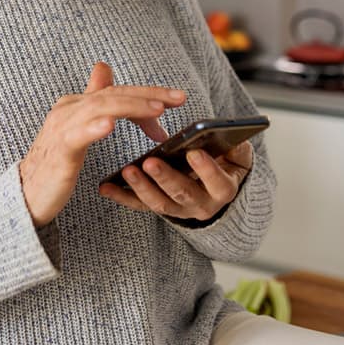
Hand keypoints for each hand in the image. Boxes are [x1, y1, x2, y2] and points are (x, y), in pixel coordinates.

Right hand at [19, 62, 185, 227]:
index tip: (177, 99)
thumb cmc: (56, 161)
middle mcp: (68, 109)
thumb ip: (95, 99)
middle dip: (148, 95)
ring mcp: (62, 128)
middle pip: (113, 95)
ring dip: (130, 107)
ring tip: (156, 109)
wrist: (25, 193)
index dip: (147, 93)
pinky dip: (94, 128)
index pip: (117, 91)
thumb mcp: (79, 127)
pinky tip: (110, 125)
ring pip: (100, 108)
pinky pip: (76, 135)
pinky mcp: (59, 150)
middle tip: (178, 99)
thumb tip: (104, 68)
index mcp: (76, 104)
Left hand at [98, 140, 252, 222]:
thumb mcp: (238, 156)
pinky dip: (122, 196)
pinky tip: (106, 187)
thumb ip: (237, 147)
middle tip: (151, 161)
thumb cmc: (225, 163)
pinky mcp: (159, 207)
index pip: (218, 182)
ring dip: (142, 187)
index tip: (194, 152)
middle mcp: (201, 204)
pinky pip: (140, 204)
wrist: (217, 188)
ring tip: (127, 170)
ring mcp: (178, 209)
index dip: (207, 169)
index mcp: (223, 189)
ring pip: (160, 202)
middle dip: (166, 178)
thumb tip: (232, 135)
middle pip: (184, 194)